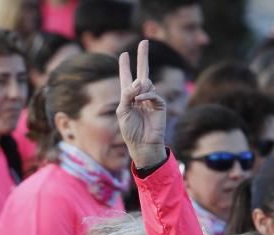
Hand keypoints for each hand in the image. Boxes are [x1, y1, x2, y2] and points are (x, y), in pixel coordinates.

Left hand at [117, 39, 166, 168]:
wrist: (142, 144)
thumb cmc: (130, 131)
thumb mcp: (122, 113)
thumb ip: (126, 96)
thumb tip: (138, 81)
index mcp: (128, 97)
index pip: (126, 78)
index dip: (125, 66)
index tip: (124, 54)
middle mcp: (140, 95)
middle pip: (142, 72)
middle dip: (142, 57)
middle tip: (144, 41)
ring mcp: (151, 99)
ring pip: (146, 83)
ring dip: (139, 87)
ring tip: (136, 95)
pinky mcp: (160, 104)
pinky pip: (153, 93)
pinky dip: (146, 95)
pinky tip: (140, 98)